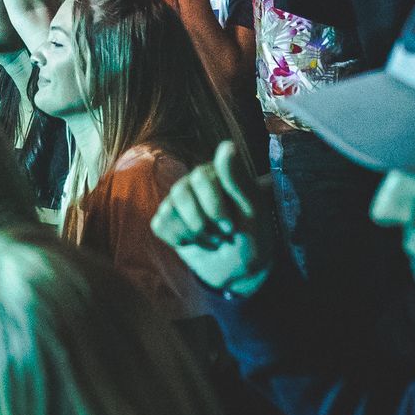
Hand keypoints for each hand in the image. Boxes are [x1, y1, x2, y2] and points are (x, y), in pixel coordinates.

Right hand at [150, 140, 275, 295]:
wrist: (241, 269)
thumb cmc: (252, 236)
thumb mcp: (252, 210)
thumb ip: (238, 179)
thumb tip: (226, 146)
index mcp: (218, 171)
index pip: (202, 176)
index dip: (214, 205)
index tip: (230, 226)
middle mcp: (195, 180)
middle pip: (182, 192)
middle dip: (203, 222)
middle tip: (223, 234)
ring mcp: (178, 198)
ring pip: (169, 208)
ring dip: (194, 233)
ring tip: (212, 239)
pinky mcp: (167, 217)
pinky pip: (161, 224)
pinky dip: (179, 239)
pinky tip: (194, 242)